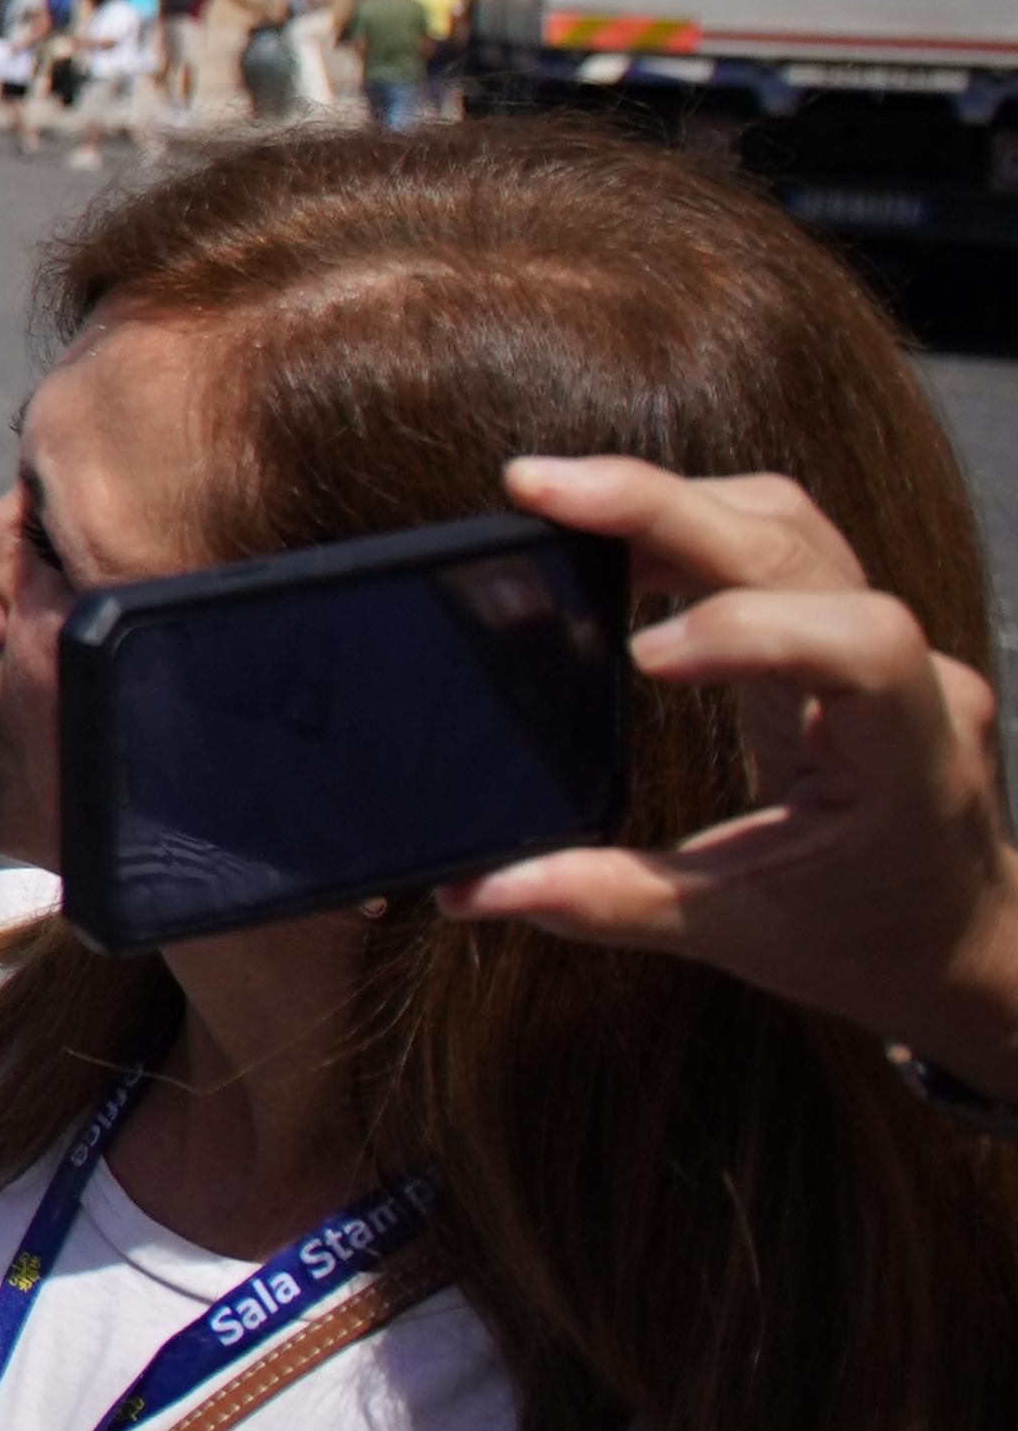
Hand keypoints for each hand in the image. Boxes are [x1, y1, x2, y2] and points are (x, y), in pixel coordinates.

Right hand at [450, 454, 1017, 1098]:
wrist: (957, 941)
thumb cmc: (866, 940)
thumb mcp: (736, 932)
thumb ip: (604, 900)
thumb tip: (473, 888)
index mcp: (906, 766)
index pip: (862, 647)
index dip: (750, 628)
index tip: (641, 663)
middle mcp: (914, 684)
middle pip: (798, 549)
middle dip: (664, 510)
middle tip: (539, 490)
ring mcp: (889, 648)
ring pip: (790, 524)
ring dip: (676, 502)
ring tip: (565, 504)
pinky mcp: (845, 629)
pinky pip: (781, 545)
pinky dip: (694, 524)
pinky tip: (620, 540)